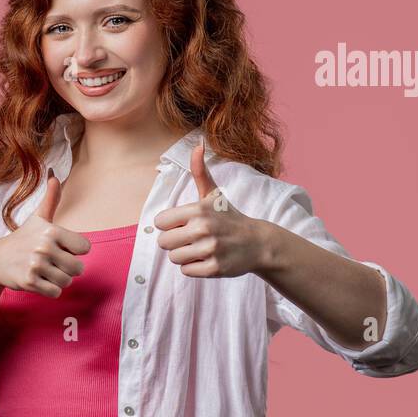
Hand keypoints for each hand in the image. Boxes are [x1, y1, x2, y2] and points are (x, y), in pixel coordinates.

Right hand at [0, 168, 90, 296]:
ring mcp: (36, 264)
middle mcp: (44, 246)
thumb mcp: (37, 218)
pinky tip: (39, 280)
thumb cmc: (22, 239)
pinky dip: (50, 290)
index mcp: (52, 231)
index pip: (85, 248)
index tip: (61, 248)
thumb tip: (54, 176)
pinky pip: (55, 292)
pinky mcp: (30, 281)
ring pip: (67, 282)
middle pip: (78, 268)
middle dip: (68, 269)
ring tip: (45, 271)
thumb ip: (51, 199)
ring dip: (58, 280)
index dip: (75, 251)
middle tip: (53, 263)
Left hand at [153, 141, 266, 277]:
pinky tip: (208, 259)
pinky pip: (186, 271)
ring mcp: (210, 249)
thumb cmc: (229, 217)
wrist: (257, 243)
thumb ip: (200, 172)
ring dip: (184, 256)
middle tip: (192, 238)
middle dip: (174, 242)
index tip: (185, 224)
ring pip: (174, 258)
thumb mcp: (214, 195)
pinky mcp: (215, 269)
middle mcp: (203, 228)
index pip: (160, 223)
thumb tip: (197, 145)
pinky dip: (194, 268)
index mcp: (198, 210)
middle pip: (163, 243)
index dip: (170, 225)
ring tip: (200, 248)